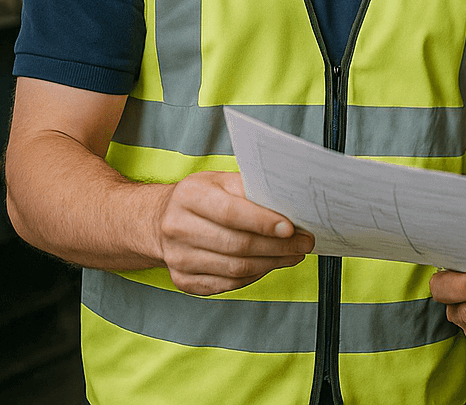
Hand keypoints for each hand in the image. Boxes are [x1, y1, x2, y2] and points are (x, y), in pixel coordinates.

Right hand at [153, 171, 314, 295]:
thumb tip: (289, 203)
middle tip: (304, 242)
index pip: (231, 213)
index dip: (264, 222)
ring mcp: (178, 258)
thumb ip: (250, 189)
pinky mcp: (183, 280)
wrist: (161, 221)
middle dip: (278, 246)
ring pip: (235, 268)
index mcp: (189, 196)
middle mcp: (178, 228)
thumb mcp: (221, 181)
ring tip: (294, 254)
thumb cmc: (201, 198)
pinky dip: (255, 275)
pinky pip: (228, 284)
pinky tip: (270, 264)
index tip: (292, 227)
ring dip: (272, 263)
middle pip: (237, 245)